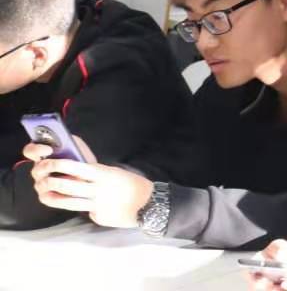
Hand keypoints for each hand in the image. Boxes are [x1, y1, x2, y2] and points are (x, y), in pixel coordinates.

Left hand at [27, 139, 152, 227]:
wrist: (149, 205)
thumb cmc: (133, 185)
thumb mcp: (115, 174)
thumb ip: (96, 175)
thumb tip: (78, 175)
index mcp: (105, 176)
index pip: (79, 169)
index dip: (63, 166)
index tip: (51, 162)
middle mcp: (99, 190)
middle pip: (69, 186)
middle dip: (53, 182)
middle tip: (42, 179)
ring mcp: (97, 205)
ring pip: (69, 202)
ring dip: (54, 198)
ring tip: (45, 194)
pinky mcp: (98, 217)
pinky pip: (84, 211)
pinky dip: (81, 207)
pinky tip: (83, 205)